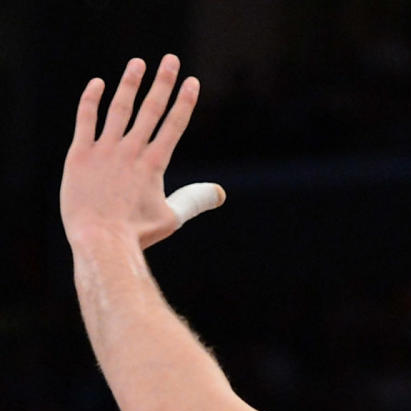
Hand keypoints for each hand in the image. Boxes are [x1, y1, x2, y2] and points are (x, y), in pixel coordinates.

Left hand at [61, 54, 223, 251]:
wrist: (101, 240)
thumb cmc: (137, 234)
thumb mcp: (171, 218)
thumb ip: (193, 200)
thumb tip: (219, 193)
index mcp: (154, 164)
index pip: (174, 125)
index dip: (184, 101)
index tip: (192, 82)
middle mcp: (131, 150)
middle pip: (151, 109)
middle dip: (163, 82)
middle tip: (170, 60)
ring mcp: (105, 150)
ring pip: (120, 108)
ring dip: (130, 83)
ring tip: (138, 63)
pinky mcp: (81, 154)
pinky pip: (86, 119)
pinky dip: (91, 99)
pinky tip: (98, 84)